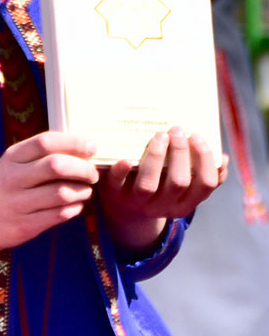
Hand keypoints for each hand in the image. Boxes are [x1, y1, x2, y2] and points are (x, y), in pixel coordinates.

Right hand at [0, 131, 98, 260]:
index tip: (92, 146)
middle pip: (56, 165)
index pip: (45, 142)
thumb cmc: (0, 189)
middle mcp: (13, 177)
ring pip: (62, 193)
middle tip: (92, 174)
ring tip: (84, 191)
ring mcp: (18, 203)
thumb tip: (79, 149)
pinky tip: (74, 206)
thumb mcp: (11, 166)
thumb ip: (39, 157)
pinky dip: (74, 209)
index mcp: (12, 157)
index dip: (73, 142)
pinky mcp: (25, 225)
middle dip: (83, 169)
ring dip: (82, 191)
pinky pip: (59, 215)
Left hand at [98, 127, 226, 252]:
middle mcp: (164, 206)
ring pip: (149, 183)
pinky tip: (125, 158)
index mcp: (185, 203)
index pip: (204, 184)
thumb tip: (222, 157)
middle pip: (178, 182)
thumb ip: (201, 173)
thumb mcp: (182, 186)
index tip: (197, 136)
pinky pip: (118, 184)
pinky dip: (122, 171)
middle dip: (180, 153)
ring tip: (159, 134)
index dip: (204, 161)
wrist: (122, 207)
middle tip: (177, 129)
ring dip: (155, 156)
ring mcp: (138, 202)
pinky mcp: (114, 194)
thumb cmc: (158, 186)